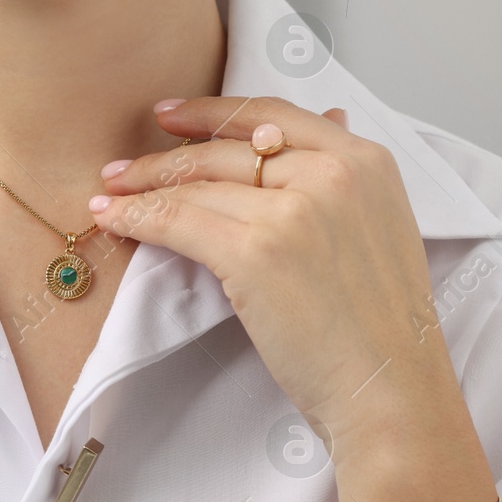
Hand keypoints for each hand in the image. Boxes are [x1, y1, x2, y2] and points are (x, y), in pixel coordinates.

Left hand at [88, 95, 466, 446]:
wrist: (391, 388)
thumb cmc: (383, 327)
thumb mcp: (381, 225)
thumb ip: (346, 177)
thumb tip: (329, 120)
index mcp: (365, 161)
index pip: (273, 115)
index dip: (213, 112)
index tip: (172, 117)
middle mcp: (331, 174)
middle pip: (227, 150)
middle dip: (165, 158)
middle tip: (124, 168)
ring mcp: (293, 210)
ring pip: (198, 185)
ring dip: (143, 188)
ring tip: (110, 194)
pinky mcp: (256, 252)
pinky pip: (179, 221)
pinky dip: (139, 218)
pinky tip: (114, 218)